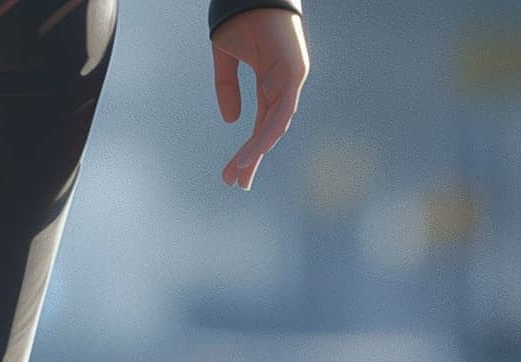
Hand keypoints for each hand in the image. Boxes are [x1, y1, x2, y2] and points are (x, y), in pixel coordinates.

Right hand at [213, 10, 309, 190]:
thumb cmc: (240, 18)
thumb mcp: (226, 60)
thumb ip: (227, 88)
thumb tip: (231, 119)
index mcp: (270, 82)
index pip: (260, 125)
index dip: (248, 150)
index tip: (233, 174)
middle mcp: (283, 85)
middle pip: (268, 131)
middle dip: (251, 159)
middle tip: (237, 184)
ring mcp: (291, 80)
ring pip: (274, 127)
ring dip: (256, 152)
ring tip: (240, 175)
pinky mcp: (294, 73)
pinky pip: (280, 112)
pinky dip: (266, 133)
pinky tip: (254, 152)